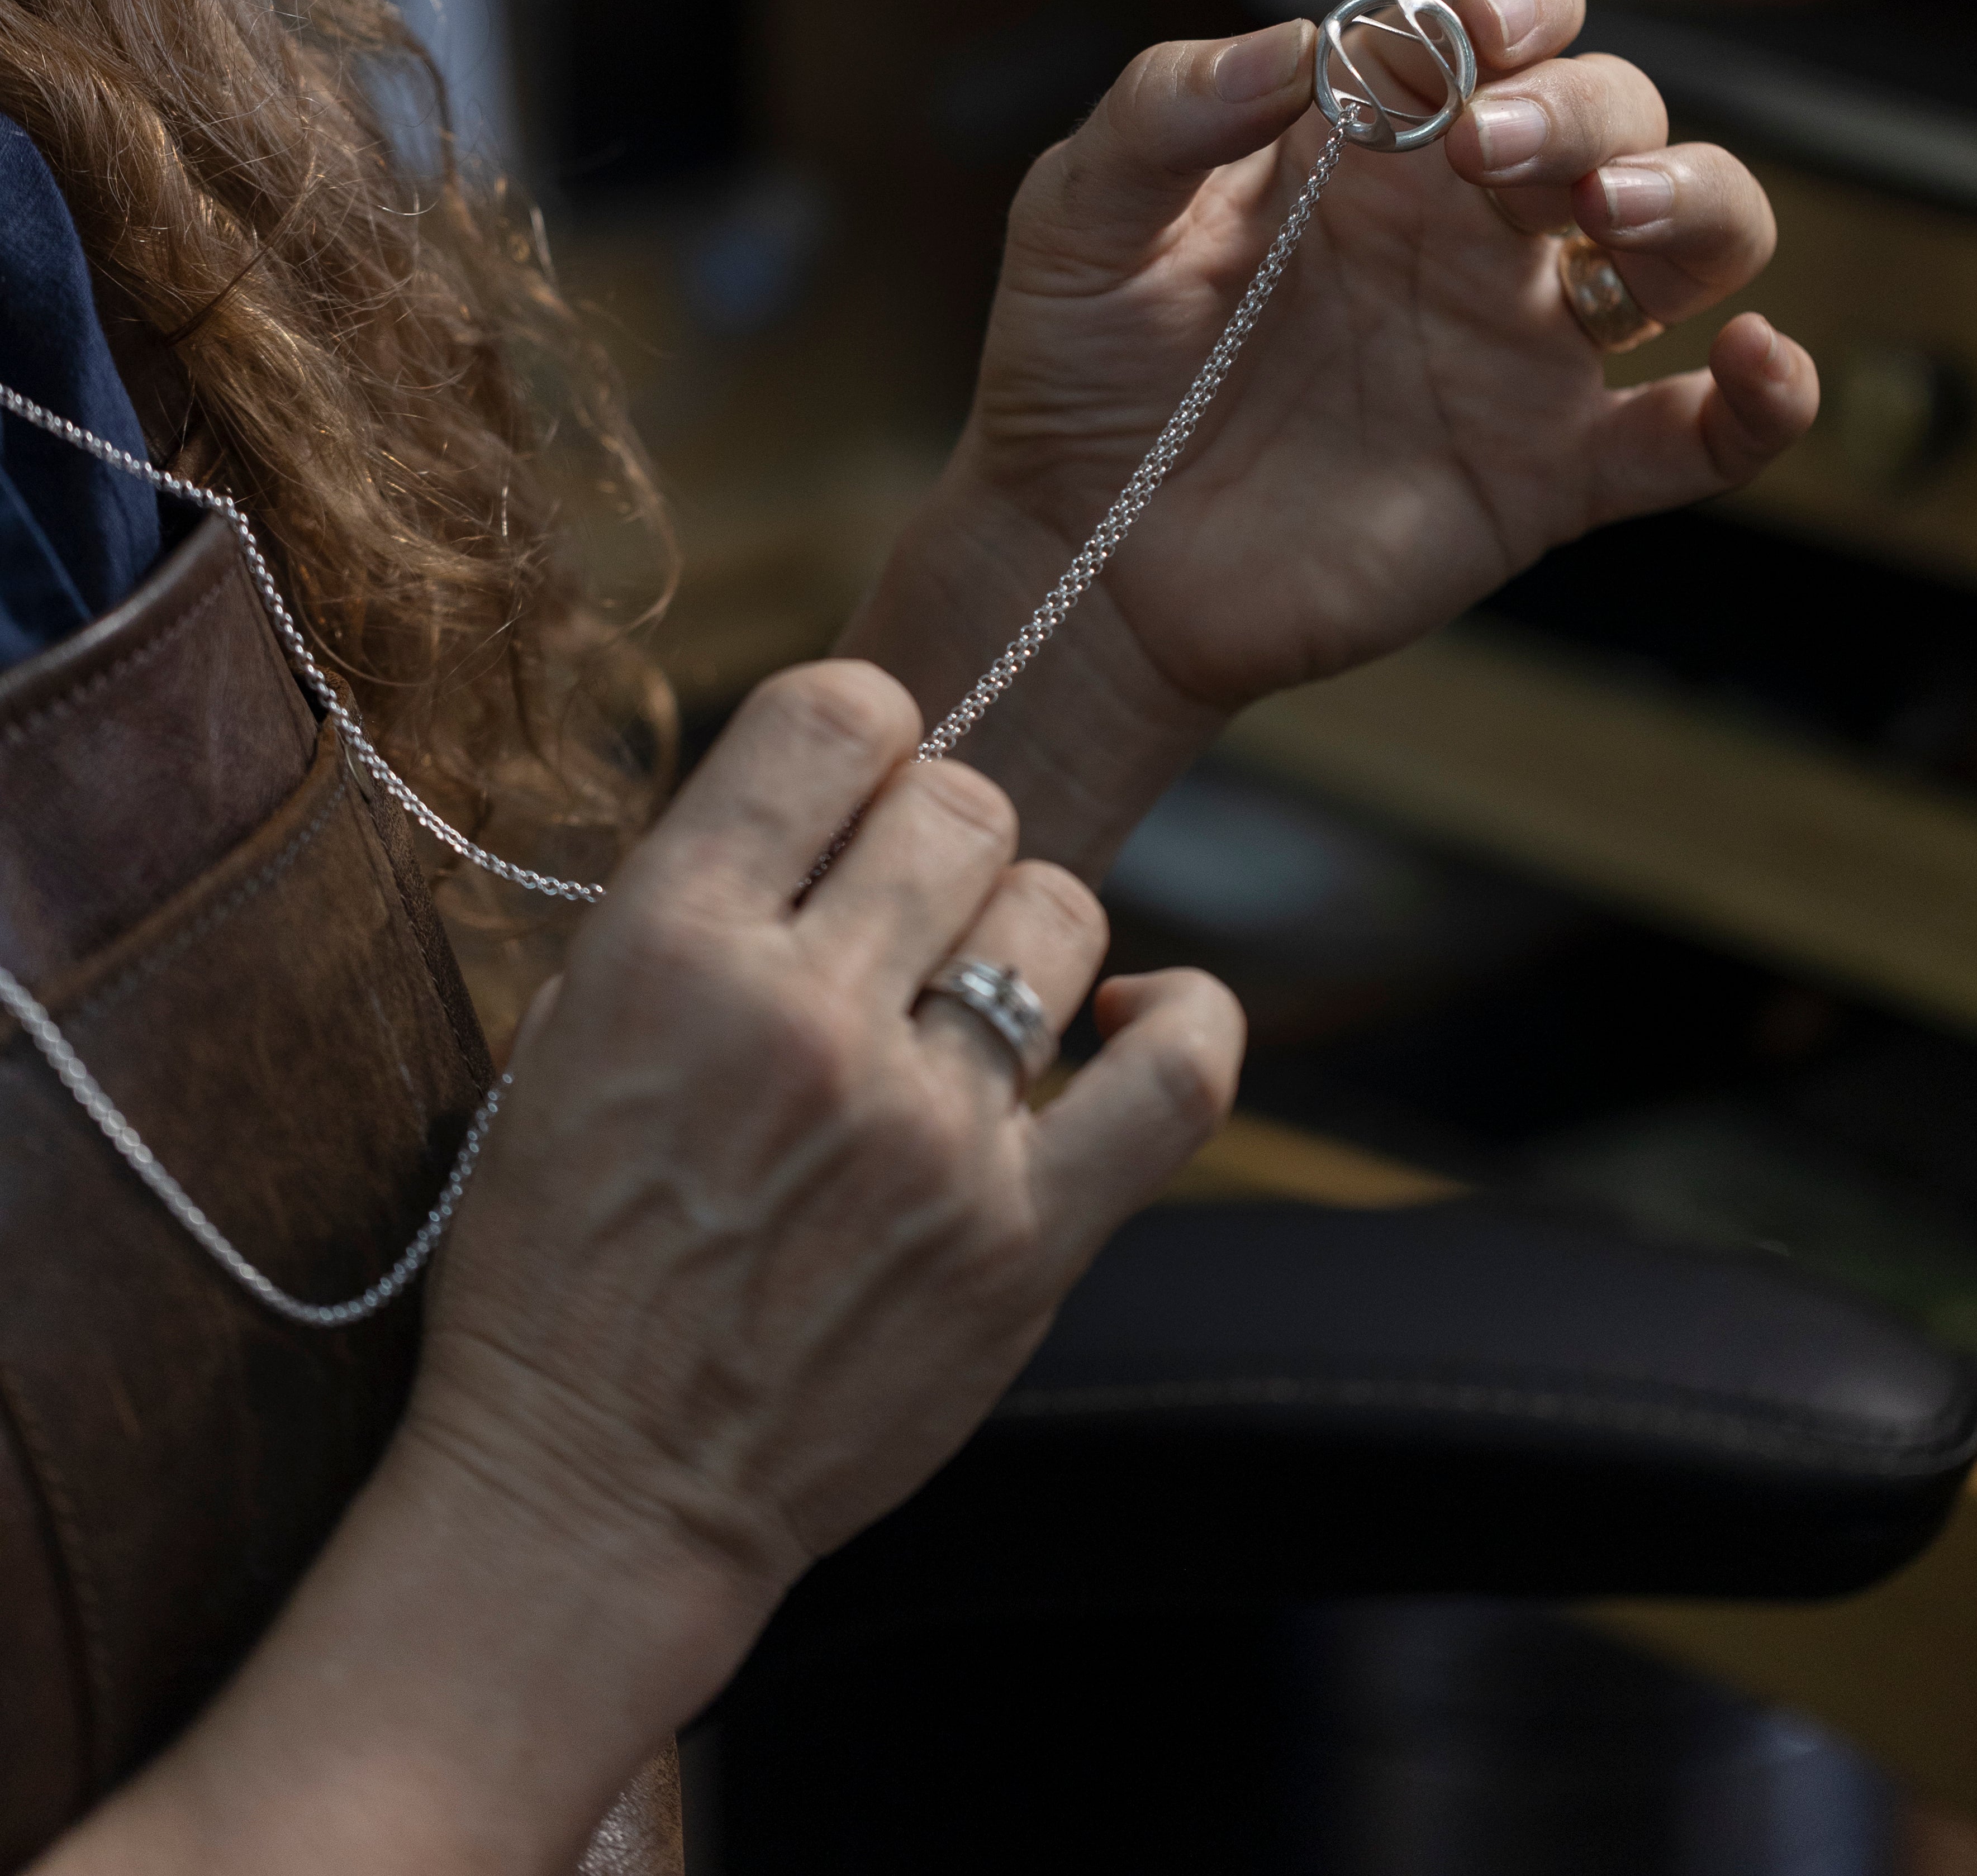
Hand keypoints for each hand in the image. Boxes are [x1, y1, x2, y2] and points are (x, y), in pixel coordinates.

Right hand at [405, 659, 1240, 1660]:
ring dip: (1021, 932)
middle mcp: (806, 1020)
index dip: (862, 734)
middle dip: (935, 839)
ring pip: (1061, 906)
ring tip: (967, 996)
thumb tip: (833, 799)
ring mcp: (928, 1133)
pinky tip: (1121, 1018)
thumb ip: (702, 900)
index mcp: (669, 947)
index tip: (852, 791)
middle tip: (898, 917)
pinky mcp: (1024, 1241)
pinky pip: (1181, 1069)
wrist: (589, 1496)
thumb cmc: (561, 1259)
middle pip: (962, 804)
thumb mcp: (571, 1032)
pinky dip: (1177, 1017)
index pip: (832, 714)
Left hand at [880, 0, 1813, 767]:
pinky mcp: (1545, 475)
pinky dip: (1765, 403)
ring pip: (1697, 240)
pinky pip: (1698, 439)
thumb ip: (1166, 108)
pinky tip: (1760, 364)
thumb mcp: (1078, 212)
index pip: (1502, 18)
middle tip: (1483, 152)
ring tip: (1611, 209)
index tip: (1475, 29)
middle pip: (1614, 110)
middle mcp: (1473, 226)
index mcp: (1375, 141)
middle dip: (1580, 104)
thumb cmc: (1076, 366)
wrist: (1077, 546)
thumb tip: (1298, 46)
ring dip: (1695, 199)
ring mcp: (1522, 348)